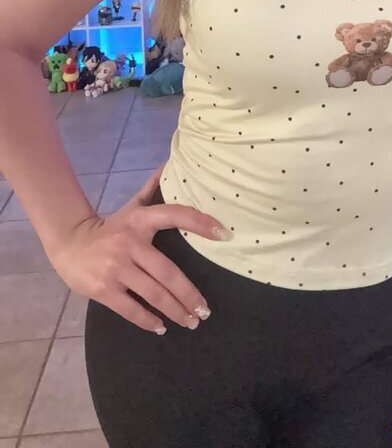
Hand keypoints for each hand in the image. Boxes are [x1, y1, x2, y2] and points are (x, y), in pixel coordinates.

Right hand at [49, 168, 231, 333]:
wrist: (69, 243)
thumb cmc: (109, 228)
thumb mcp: (131, 207)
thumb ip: (152, 189)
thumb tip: (170, 162)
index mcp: (140, 221)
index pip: (175, 215)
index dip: (200, 222)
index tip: (224, 234)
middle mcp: (130, 243)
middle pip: (168, 273)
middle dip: (190, 295)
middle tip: (205, 310)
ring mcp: (116, 268)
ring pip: (153, 294)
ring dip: (175, 311)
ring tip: (191, 321)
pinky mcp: (103, 290)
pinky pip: (131, 309)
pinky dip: (148, 320)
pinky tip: (160, 327)